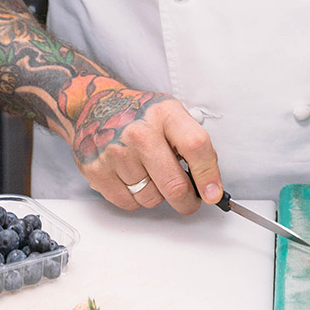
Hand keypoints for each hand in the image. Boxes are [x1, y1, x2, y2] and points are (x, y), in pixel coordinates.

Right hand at [59, 75, 222, 214]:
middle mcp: (139, 133)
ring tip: (149, 173)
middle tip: (188, 198)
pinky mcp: (97, 171)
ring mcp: (116, 153)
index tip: (213, 194)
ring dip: (156, 195)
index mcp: (165, 114)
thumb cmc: (140, 114)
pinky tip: (131, 177)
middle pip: (175, 186)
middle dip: (187, 201)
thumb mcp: (171, 113)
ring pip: (151, 199)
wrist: (97, 106)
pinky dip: (134, 197)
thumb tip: (209, 184)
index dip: (209, 176)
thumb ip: (192, 143)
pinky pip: (128, 204)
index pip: (196, 146)